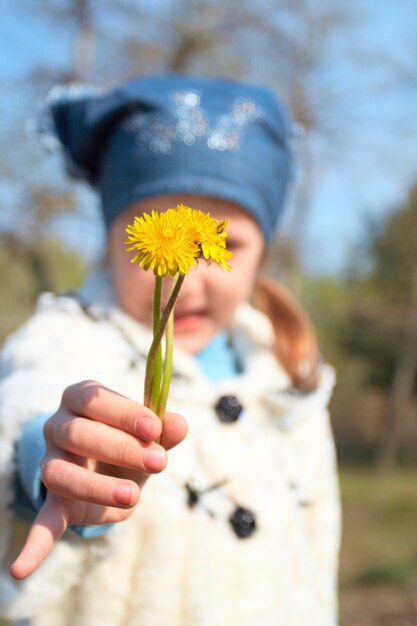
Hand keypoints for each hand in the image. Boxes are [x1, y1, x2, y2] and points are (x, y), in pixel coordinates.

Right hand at [10, 380, 186, 579]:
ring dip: (97, 487)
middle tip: (159, 462)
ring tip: (133, 496)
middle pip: (78, 433)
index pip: (94, 398)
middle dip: (121, 448)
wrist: (111, 467)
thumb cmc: (130, 439)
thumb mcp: (148, 432)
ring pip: (60, 474)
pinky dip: (34, 545)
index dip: (124, 412)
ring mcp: (51, 463)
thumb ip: (164, 429)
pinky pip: (42, 520)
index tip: (155, 428)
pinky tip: (20, 569)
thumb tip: (179, 423)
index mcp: (81, 399)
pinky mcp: (54, 500)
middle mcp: (58, 426)